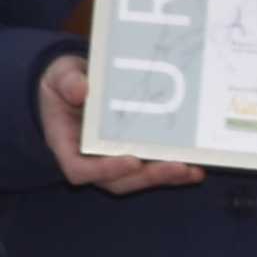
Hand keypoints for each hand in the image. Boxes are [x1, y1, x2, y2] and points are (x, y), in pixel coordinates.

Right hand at [37, 55, 200, 193]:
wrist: (74, 83)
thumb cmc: (64, 81)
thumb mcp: (60, 75)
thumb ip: (67, 81)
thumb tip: (80, 90)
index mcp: (66, 144)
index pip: (79, 170)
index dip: (104, 171)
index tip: (131, 161)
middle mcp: (88, 159)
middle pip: (116, 181)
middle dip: (148, 176)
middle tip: (177, 167)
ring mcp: (110, 160)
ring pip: (136, 179)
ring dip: (165, 177)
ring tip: (192, 170)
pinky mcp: (129, 154)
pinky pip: (149, 168)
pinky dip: (171, 170)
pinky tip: (195, 167)